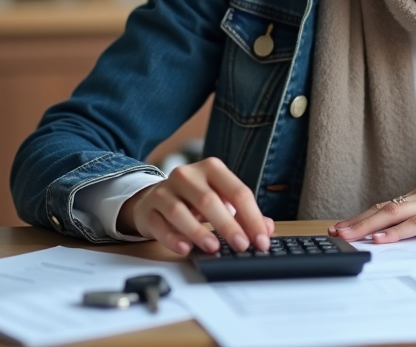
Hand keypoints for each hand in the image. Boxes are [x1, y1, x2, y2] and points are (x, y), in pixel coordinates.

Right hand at [116, 157, 274, 255]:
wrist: (154, 198)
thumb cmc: (194, 200)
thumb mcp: (221, 200)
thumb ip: (245, 214)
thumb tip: (267, 229)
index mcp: (212, 169)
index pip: (237, 191)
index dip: (252, 217)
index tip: (261, 240)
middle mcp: (187, 175)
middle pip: (209, 200)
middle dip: (228, 225)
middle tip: (242, 245)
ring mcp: (164, 191)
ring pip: (180, 211)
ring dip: (198, 232)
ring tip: (214, 248)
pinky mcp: (148, 208)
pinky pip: (159, 224)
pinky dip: (172, 238)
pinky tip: (185, 248)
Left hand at [329, 176, 415, 243]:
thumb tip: (411, 231)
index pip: (388, 204)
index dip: (364, 216)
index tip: (345, 226)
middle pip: (383, 207)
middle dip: (356, 221)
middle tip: (334, 232)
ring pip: (393, 213)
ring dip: (367, 226)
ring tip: (347, 235)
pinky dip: (396, 232)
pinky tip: (381, 239)